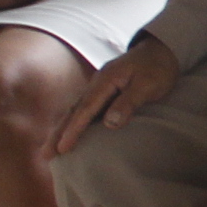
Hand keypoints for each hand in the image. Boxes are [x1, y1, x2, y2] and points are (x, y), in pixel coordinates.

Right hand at [52, 36, 179, 156]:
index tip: (63, 148)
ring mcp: (98, 88)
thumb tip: (110, 123)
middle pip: (74, 111)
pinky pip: (84, 110)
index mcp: (105, 81)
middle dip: (58, 133)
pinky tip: (68, 134)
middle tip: (45, 155)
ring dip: (62, 130)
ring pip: (76, 111)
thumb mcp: (148, 85)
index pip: (86, 109)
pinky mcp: (103, 93)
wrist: (160, 50)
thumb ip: (129, 102)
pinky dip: (73, 123)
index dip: (74, 130)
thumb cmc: (157, 68)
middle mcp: (97, 84)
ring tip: (50, 150)